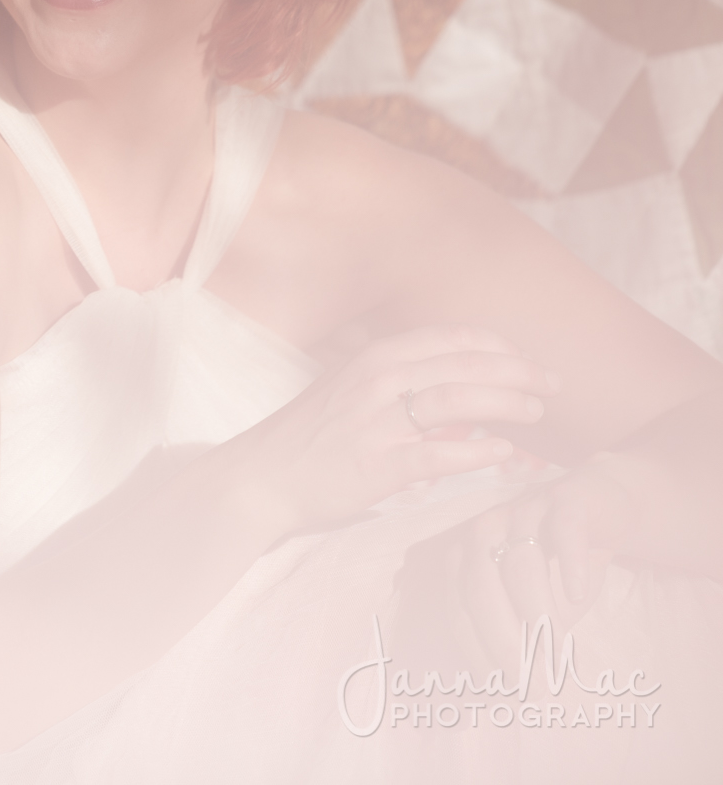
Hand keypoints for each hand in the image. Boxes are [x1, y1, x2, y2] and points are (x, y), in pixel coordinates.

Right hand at [227, 325, 558, 538]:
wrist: (261, 476)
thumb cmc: (308, 436)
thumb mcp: (349, 391)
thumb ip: (397, 382)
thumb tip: (454, 388)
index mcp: (374, 358)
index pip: (451, 338)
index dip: (499, 346)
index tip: (527, 360)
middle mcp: (377, 380)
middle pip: (464, 364)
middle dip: (518, 371)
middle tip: (553, 386)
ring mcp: (378, 421)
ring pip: (458, 400)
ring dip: (507, 403)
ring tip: (537, 414)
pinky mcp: (379, 464)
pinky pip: (441, 452)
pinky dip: (479, 450)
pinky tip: (505, 452)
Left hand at [392, 465, 636, 669]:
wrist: (603, 505)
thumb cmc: (563, 562)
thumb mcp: (542, 602)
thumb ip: (526, 632)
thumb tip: (516, 683)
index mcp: (468, 555)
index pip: (460, 607)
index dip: (476, 648)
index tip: (499, 685)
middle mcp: (487, 530)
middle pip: (482, 587)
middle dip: (502, 638)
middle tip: (527, 679)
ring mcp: (524, 511)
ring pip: (521, 562)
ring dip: (536, 610)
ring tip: (553, 648)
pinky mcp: (566, 499)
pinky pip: (565, 530)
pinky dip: (569, 563)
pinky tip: (575, 594)